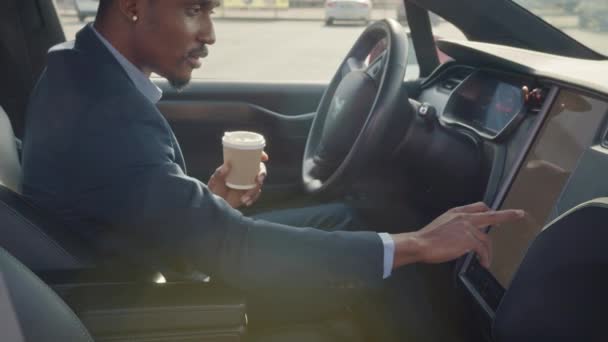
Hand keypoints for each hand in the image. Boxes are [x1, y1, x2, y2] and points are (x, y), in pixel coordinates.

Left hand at [208, 152, 268, 208]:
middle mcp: (247, 173)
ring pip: (259, 184)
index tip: (264, 158)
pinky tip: (246, 202)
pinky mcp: (250, 194)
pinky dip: (253, 198)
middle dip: (262, 174)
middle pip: (260, 170)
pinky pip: (256, 195)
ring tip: (244, 198)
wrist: (215, 204)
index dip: (261, 155)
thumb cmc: (214, 188)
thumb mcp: (215, 180)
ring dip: (254, 190)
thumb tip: (227, 165)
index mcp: (239, 165)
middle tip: (258, 180)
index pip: (252, 157)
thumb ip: (219, 173)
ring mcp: (249, 184)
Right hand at [391, 202, 524, 268]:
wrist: (420, 243)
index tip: (496, 211)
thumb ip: (455, 228)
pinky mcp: (468, 240)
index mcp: (456, 212)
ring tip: (486, 261)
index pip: (478, 206)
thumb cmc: (427, 238)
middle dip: (507, 215)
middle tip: (519, 214)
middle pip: (491, 214)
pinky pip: (482, 249)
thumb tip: (465, 240)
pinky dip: (485, 257)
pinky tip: (483, 263)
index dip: (489, 210)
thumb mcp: (442, 226)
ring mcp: (467, 227)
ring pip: (486, 239)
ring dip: (488, 251)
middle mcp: (464, 217)